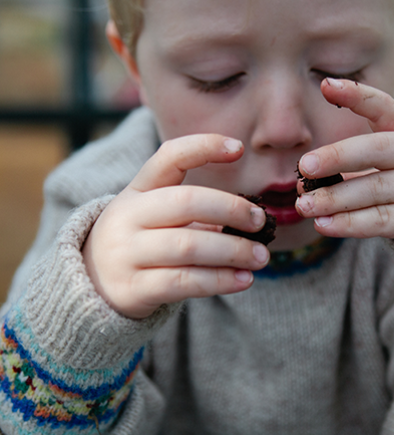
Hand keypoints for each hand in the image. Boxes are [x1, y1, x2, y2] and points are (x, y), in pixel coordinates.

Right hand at [82, 134, 269, 318]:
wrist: (92, 283)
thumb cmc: (141, 241)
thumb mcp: (155, 216)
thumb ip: (195, 212)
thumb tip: (248, 219)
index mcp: (137, 189)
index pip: (169, 157)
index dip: (204, 147)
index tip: (240, 148)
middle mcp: (127, 216)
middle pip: (186, 202)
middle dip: (231, 209)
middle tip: (260, 220)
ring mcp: (126, 253)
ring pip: (188, 246)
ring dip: (234, 251)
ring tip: (261, 257)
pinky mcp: (133, 288)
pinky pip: (184, 282)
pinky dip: (220, 280)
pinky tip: (244, 280)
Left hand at [295, 78, 393, 253]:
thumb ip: (357, 161)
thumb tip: (306, 176)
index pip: (385, 107)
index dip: (357, 96)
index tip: (326, 86)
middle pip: (378, 150)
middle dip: (337, 157)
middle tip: (305, 166)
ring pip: (376, 190)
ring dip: (335, 198)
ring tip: (304, 205)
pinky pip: (383, 221)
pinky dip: (350, 224)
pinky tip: (324, 225)